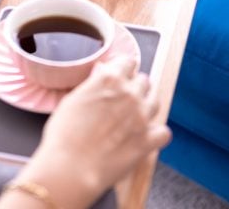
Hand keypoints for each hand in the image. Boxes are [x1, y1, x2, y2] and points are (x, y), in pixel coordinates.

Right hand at [16, 57, 170, 206]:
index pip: (127, 62)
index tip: (121, 75)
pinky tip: (146, 138)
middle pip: (144, 81)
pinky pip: (163, 132)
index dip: (123, 69)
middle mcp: (129, 94)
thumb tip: (100, 74)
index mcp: (109, 79)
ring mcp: (142, 117)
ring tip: (134, 117)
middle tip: (124, 99)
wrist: (70, 167)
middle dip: (135, 87)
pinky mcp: (148, 141)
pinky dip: (156, 134)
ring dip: (146, 106)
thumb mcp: (72, 99)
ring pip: (155, 102)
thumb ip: (93, 85)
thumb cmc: (64, 134)